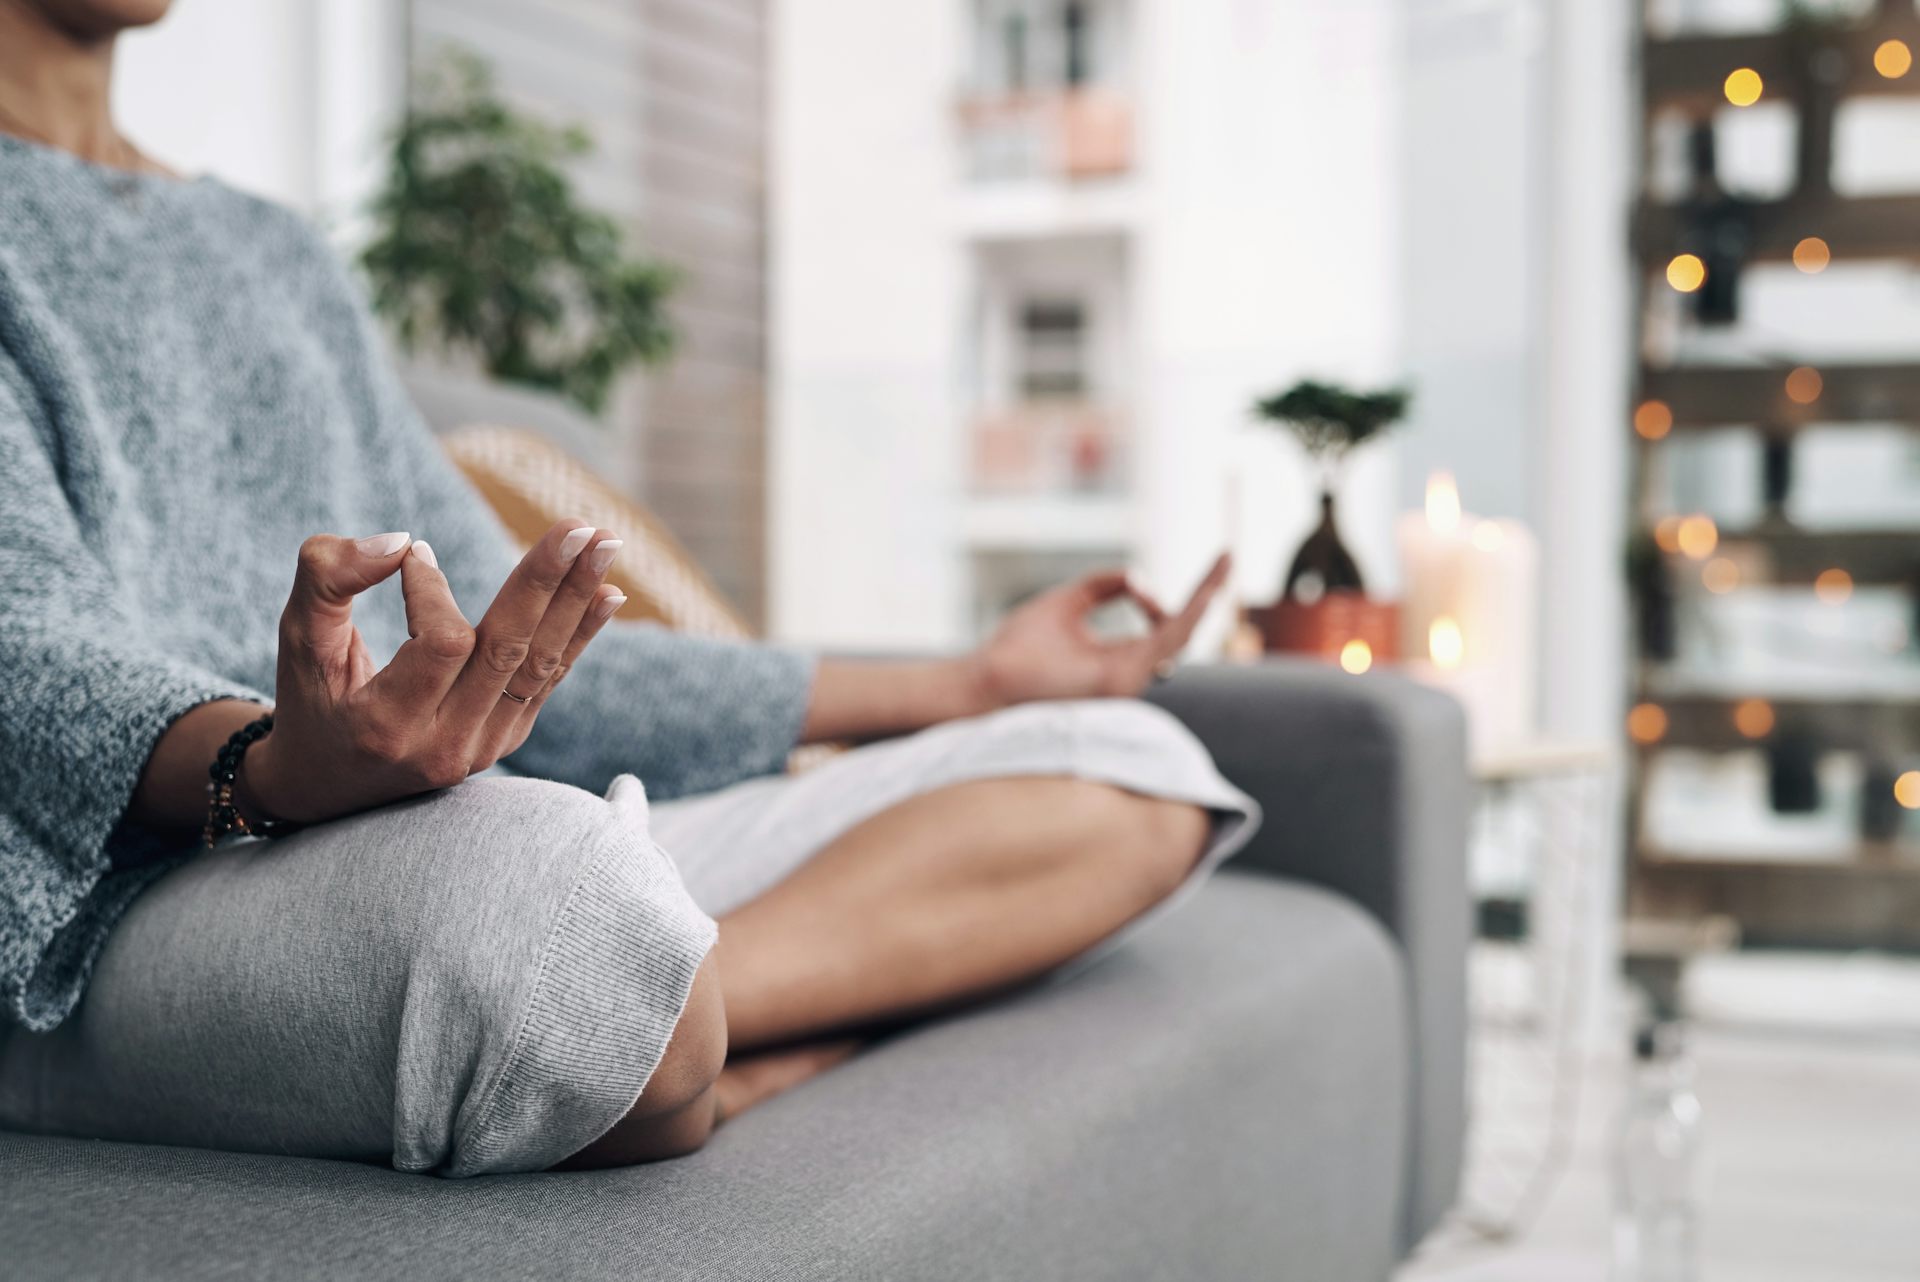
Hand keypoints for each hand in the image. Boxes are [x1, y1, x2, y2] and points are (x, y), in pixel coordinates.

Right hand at [242, 520, 626, 824]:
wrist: (327, 786)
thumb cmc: (310, 699)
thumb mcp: (298, 639)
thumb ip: (328, 579)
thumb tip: (402, 541)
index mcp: (387, 727)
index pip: (440, 644)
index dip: (433, 590)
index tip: (415, 553)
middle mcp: (443, 747)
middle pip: (508, 652)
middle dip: (546, 582)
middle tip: (580, 526)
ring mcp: (482, 749)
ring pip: (539, 666)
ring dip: (577, 600)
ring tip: (606, 543)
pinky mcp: (505, 740)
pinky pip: (547, 679)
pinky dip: (579, 634)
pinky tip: (608, 592)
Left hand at [969, 553, 1230, 707]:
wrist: (985, 678)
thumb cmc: (1015, 647)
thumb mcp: (1065, 602)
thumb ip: (1104, 586)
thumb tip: (1141, 576)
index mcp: (1116, 661)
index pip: (1162, 628)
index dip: (1186, 597)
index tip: (1207, 565)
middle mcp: (1128, 674)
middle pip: (1181, 631)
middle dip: (1207, 594)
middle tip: (1229, 557)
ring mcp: (1128, 681)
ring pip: (1182, 635)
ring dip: (1203, 597)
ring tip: (1222, 564)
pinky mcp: (1121, 679)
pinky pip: (1166, 642)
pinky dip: (1188, 612)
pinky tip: (1204, 588)